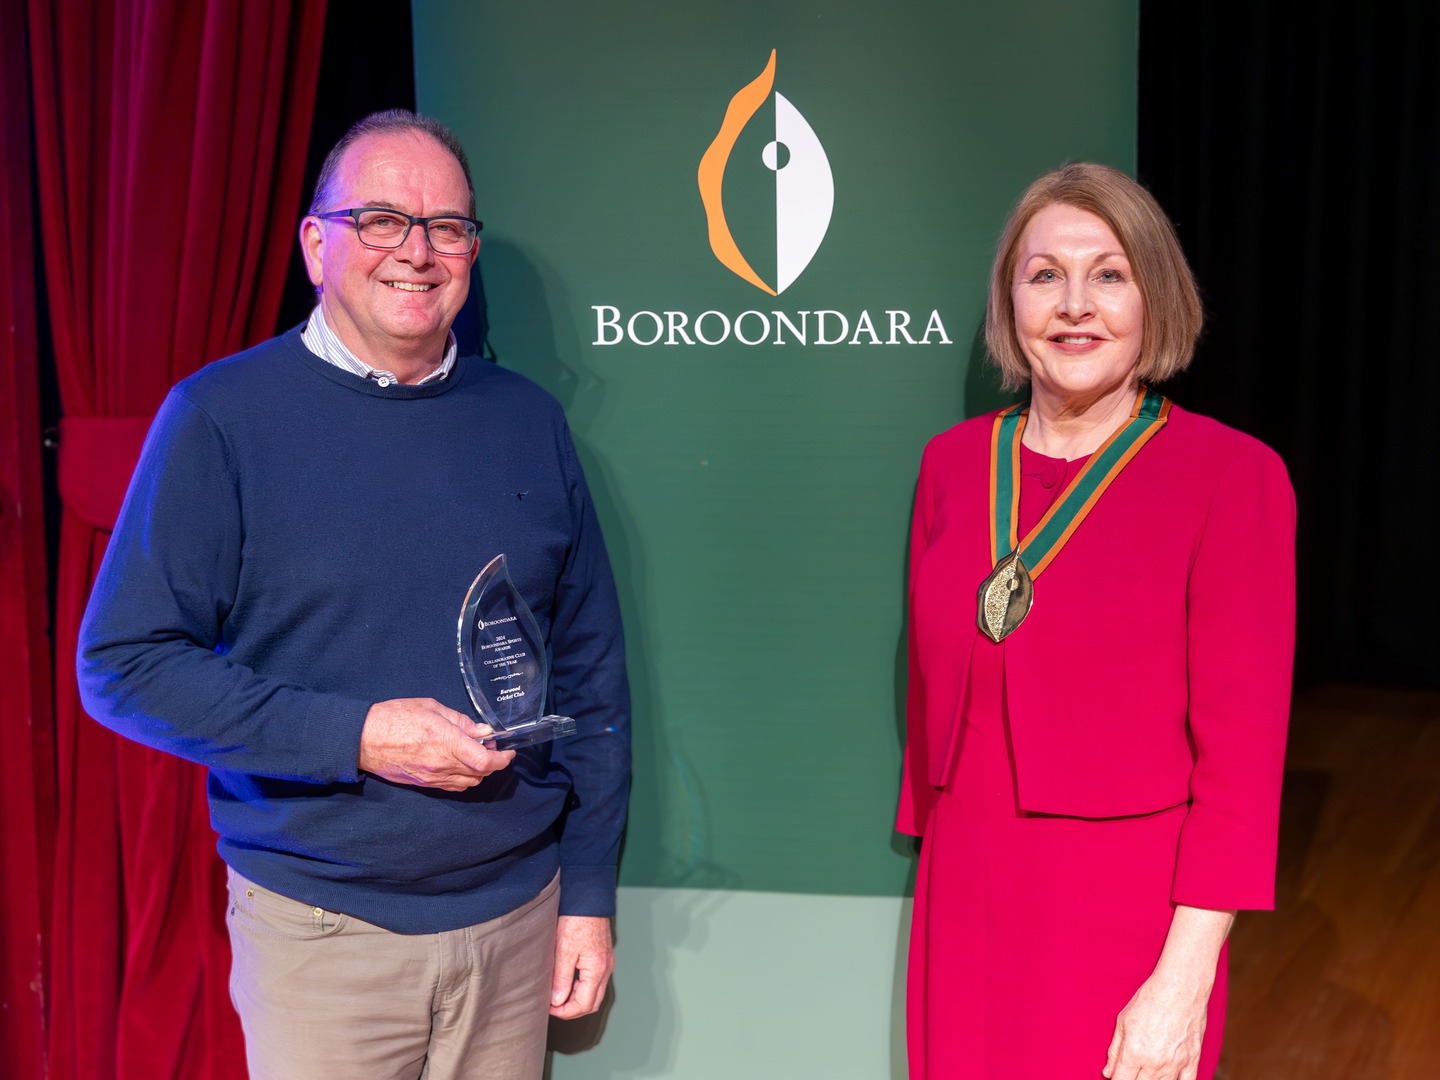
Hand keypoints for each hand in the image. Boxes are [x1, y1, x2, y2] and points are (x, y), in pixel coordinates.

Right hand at [357, 698, 513, 790]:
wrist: (363, 739)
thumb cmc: (395, 717)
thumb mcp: (432, 708)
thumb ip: (460, 721)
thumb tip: (482, 731)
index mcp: (447, 742)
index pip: (485, 761)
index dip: (502, 758)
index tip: (508, 751)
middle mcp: (443, 764)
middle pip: (481, 774)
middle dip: (494, 763)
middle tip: (492, 747)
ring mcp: (433, 777)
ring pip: (468, 782)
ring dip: (479, 772)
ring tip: (476, 754)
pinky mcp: (424, 784)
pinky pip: (452, 786)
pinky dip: (464, 778)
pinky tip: (461, 765)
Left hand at [549, 915, 613, 1018]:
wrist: (588, 897)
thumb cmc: (576, 920)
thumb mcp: (564, 950)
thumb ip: (562, 978)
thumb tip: (558, 1001)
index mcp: (598, 970)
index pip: (584, 1004)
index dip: (565, 1011)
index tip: (549, 1007)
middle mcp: (606, 969)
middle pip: (592, 1003)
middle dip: (572, 1009)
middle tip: (553, 1005)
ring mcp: (606, 962)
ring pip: (594, 992)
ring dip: (576, 998)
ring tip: (557, 992)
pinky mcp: (602, 956)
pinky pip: (594, 980)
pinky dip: (581, 987)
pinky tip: (567, 979)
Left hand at [1103, 971, 1208, 1079]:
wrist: (1180, 987)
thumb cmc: (1150, 998)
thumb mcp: (1123, 1021)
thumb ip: (1114, 1050)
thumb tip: (1108, 1072)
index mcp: (1134, 1052)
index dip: (1115, 1079)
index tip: (1116, 1075)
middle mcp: (1155, 1062)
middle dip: (1132, 1079)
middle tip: (1132, 1069)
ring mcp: (1175, 1064)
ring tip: (1147, 1070)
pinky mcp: (1192, 1060)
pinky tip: (1168, 1077)